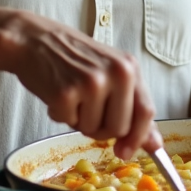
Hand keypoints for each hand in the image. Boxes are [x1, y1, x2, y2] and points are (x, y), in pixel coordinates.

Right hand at [4, 11, 155, 158]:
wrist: (35, 39)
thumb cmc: (74, 58)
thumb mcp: (111, 73)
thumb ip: (133, 106)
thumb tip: (155, 144)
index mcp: (130, 67)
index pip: (146, 112)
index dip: (139, 138)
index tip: (125, 151)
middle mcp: (116, 73)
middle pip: (119, 129)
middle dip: (102, 129)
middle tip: (87, 108)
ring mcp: (91, 82)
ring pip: (94, 131)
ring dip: (80, 121)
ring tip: (72, 95)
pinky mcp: (66, 93)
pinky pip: (69, 124)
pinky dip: (61, 116)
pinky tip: (57, 93)